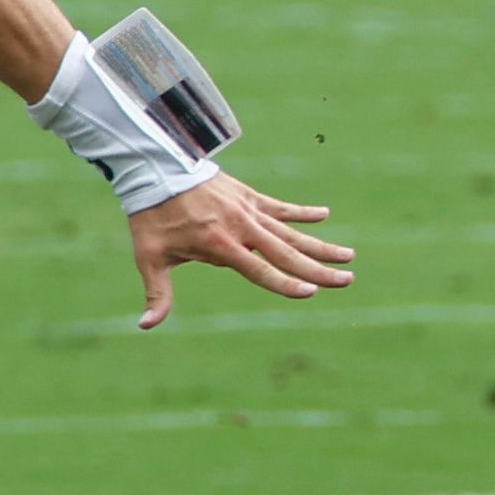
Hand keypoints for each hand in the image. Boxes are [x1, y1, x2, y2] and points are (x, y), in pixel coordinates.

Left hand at [127, 173, 353, 330]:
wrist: (155, 168)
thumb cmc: (152, 217)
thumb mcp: (150, 257)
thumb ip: (157, 293)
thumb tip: (146, 326)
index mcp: (220, 244)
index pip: (260, 270)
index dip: (285, 283)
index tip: (310, 292)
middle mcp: (240, 227)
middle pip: (286, 252)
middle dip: (319, 269)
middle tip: (347, 280)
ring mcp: (248, 209)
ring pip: (291, 231)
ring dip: (320, 244)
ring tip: (349, 256)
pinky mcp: (248, 195)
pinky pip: (280, 206)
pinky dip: (302, 211)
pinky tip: (324, 215)